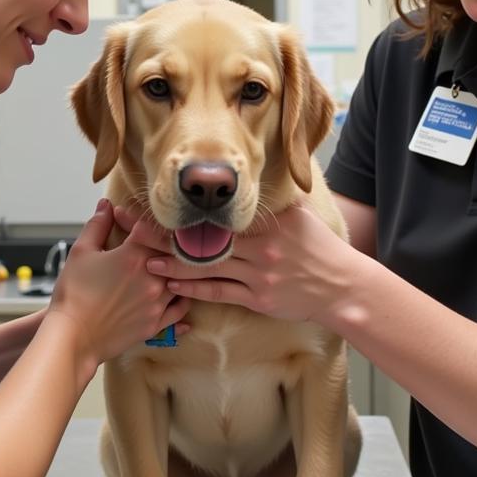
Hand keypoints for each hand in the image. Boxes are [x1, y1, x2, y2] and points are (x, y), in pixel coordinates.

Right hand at [46, 200, 189, 365]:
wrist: (72, 337)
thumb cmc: (73, 294)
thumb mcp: (81, 252)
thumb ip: (97, 225)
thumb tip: (106, 205)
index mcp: (134, 256)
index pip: (150, 228)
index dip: (139, 220)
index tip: (127, 219)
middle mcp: (152, 278)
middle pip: (173, 253)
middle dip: (165, 244)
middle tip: (160, 240)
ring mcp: (157, 302)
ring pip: (183, 280)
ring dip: (179, 271)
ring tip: (175, 265)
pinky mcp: (156, 323)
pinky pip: (181, 309)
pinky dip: (183, 299)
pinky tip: (180, 293)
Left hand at [118, 202, 358, 325]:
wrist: (342, 286)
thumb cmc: (320, 249)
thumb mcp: (300, 215)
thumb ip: (275, 199)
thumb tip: (254, 178)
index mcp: (268, 221)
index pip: (218, 212)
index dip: (184, 208)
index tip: (156, 200)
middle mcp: (260, 245)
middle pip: (204, 238)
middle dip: (165, 234)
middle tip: (134, 228)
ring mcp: (257, 274)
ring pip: (206, 267)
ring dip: (171, 264)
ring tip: (142, 260)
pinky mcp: (257, 298)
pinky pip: (218, 292)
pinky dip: (192, 289)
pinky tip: (171, 284)